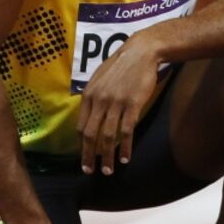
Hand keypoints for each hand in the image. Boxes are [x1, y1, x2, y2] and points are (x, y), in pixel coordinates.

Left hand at [77, 34, 159, 174]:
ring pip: (107, 137)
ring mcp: (116, 103)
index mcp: (89, 95)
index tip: (84, 157)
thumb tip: (88, 114)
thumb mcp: (99, 77)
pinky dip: (125, 148)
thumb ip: (93, 96)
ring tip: (108, 171)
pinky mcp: (133, 105)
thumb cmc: (121, 64)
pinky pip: (126, 132)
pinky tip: (126, 159)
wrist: (142, 52)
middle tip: (89, 171)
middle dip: (89, 156)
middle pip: (91, 135)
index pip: (81, 126)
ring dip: (106, 157)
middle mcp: (99, 101)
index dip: (81, 145)